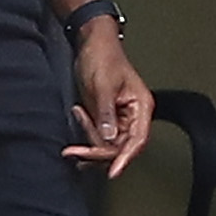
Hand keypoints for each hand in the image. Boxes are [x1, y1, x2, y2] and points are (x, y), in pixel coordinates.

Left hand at [66, 26, 154, 177]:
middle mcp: (132, 115)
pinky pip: (98, 137)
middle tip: (77, 152)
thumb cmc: (103, 56)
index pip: (137, 140)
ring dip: (89, 144)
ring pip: (107, 145)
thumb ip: (106, 113)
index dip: (125, 158)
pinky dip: (86, 136)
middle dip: (98, 151)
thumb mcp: (103, 85)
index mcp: (141, 106)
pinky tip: (76, 126)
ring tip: (74, 130)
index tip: (113, 171)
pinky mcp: (106, 118)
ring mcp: (119, 118)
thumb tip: (108, 137)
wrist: (90, 43)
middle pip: (120, 147)